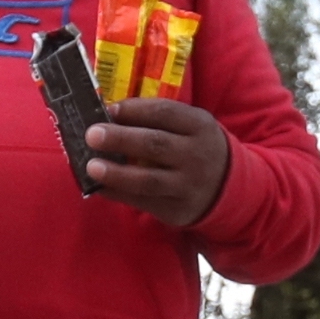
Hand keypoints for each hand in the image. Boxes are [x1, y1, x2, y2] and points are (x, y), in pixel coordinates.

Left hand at [86, 99, 230, 226]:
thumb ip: (158, 120)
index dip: (134, 110)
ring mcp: (186, 185)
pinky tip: (99, 187)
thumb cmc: (195, 148)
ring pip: (148, 179)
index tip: (107, 109)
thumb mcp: (190, 126)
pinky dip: (118, 194)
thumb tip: (108, 114)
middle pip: (155, 144)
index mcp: (199, 126)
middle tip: (92, 135)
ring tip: (91, 167)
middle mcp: (195, 155)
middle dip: (121, 138)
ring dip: (117, 173)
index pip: (164, 113)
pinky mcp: (176, 209)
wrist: (228, 188)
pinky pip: (142, 202)